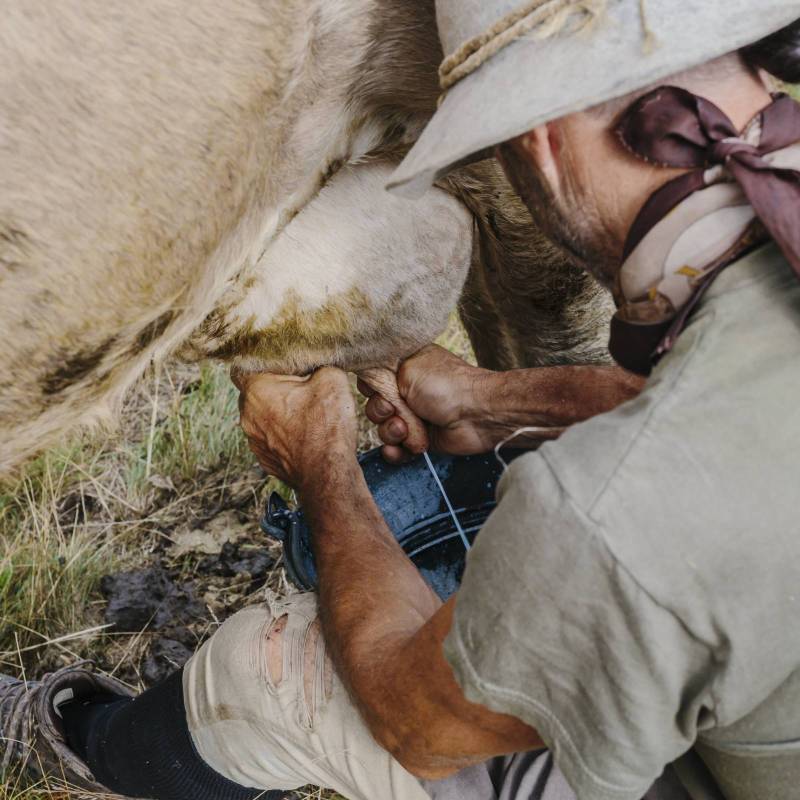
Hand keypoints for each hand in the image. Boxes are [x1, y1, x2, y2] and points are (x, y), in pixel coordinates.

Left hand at [233, 367, 357, 488]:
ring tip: (307, 414)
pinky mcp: (266, 460)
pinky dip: (285, 435)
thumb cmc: (326, 427)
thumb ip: (319, 364)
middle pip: (255, 392)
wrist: (327, 476)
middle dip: (275, 388)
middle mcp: (247, 416)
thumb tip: (318, 364)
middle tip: (302, 387)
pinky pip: (272, 439)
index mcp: (255, 390)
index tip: (284, 364)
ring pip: (263, 417)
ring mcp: (254, 441)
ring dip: (280, 413)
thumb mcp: (332, 380)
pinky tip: (306, 435)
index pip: (244, 364)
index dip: (264, 361)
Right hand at [358, 345, 491, 462]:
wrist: (475, 414)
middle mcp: (407, 391)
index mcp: (405, 367)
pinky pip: (396, 449)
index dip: (370, 387)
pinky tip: (403, 448)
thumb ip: (381, 373)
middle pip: (374, 406)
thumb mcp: (408, 368)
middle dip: (380, 412)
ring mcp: (413, 416)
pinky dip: (397, 451)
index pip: (373, 378)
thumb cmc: (445, 385)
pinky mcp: (419, 439)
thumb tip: (364, 376)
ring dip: (392, 432)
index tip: (376, 389)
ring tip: (407, 429)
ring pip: (383, 429)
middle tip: (394, 410)